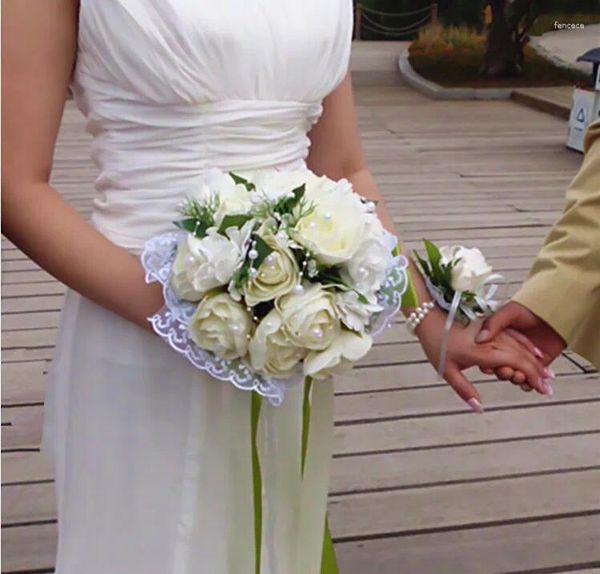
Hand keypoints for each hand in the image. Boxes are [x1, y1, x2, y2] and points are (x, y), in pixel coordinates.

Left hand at [416, 308, 548, 412]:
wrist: (429, 315)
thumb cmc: (435, 343)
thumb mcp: (446, 370)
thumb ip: (465, 390)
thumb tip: (478, 408)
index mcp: (485, 353)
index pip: (517, 365)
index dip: (531, 377)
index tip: (542, 390)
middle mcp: (493, 341)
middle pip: (523, 356)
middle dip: (538, 372)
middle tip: (549, 387)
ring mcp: (493, 331)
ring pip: (521, 345)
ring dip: (536, 359)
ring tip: (547, 373)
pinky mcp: (490, 324)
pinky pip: (514, 334)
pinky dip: (527, 344)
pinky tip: (535, 351)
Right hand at [476, 302, 565, 388]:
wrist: (558, 312)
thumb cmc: (533, 308)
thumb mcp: (509, 312)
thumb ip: (493, 324)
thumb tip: (480, 338)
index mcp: (498, 338)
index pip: (487, 356)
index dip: (487, 364)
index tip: (488, 367)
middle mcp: (509, 349)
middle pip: (500, 368)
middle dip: (503, 373)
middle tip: (507, 371)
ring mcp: (524, 358)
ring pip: (514, 375)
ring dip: (516, 379)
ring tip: (520, 377)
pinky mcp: (538, 365)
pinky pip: (531, 380)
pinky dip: (529, 384)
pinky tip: (530, 383)